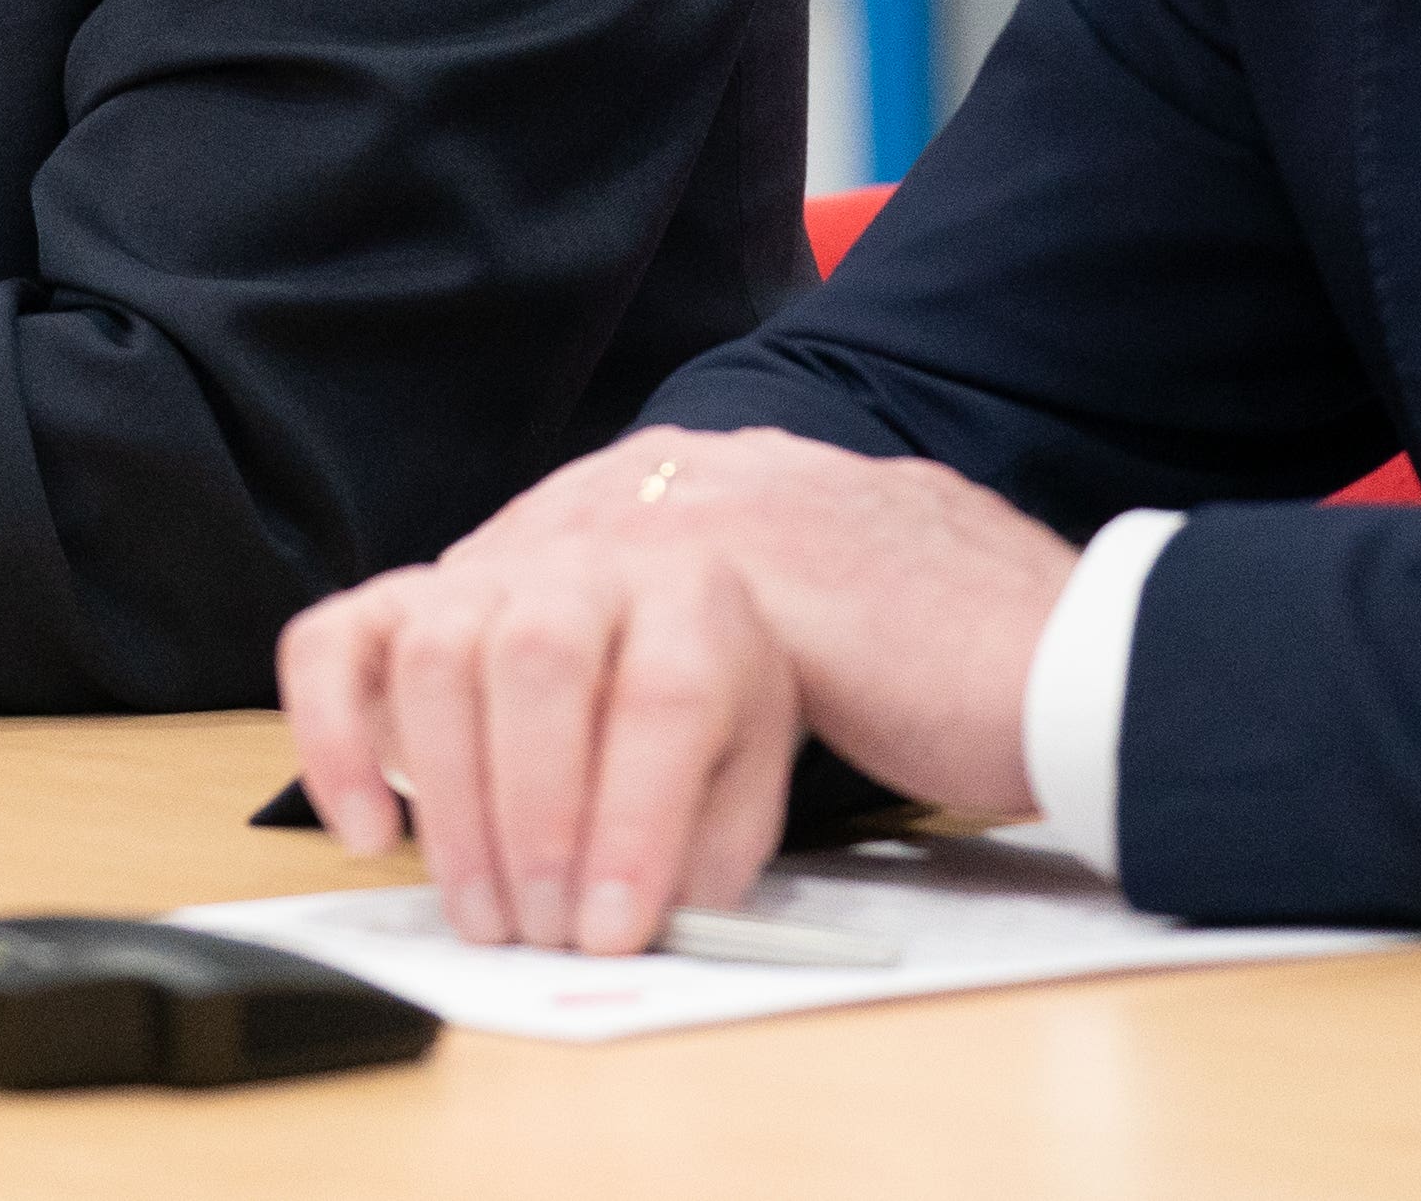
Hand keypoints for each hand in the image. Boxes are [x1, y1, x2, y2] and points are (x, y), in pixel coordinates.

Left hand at [275, 427, 1071, 955]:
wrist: (1068, 651)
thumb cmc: (899, 679)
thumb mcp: (718, 698)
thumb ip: (613, 740)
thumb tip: (521, 853)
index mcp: (593, 523)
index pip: (406, 602)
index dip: (352, 716)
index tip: (361, 821)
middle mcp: (617, 498)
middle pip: (449, 638)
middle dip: (459, 802)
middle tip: (498, 917)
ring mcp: (685, 517)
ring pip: (528, 662)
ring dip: (532, 816)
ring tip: (571, 921)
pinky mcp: (761, 574)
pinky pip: (656, 700)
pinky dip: (624, 810)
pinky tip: (628, 887)